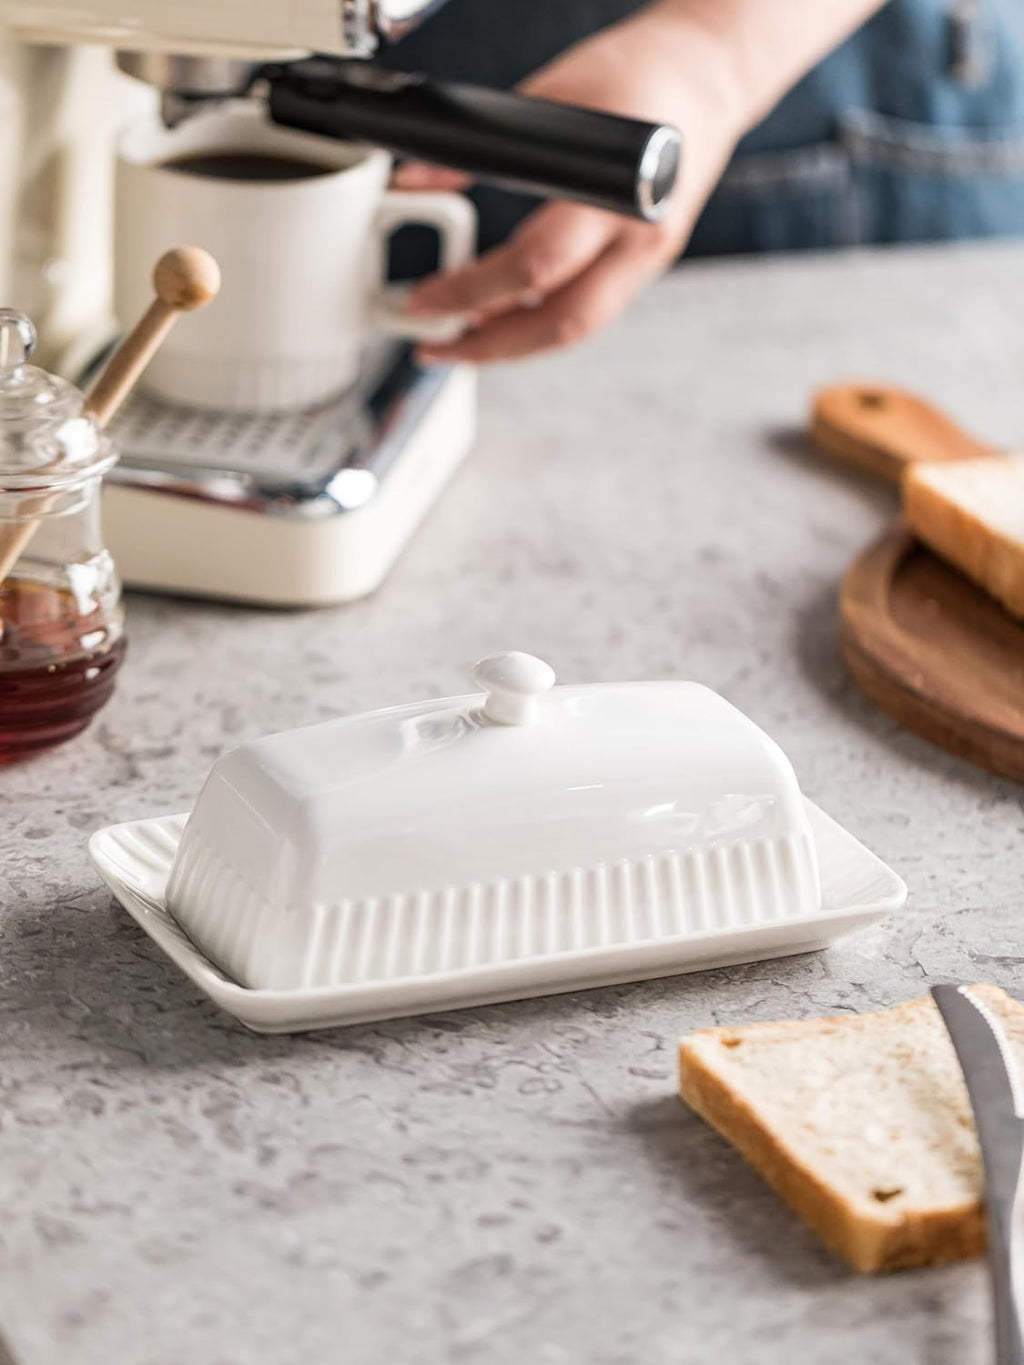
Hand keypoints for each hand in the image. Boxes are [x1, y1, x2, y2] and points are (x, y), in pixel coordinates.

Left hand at [394, 2, 746, 364]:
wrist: (707, 78)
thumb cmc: (638, 75)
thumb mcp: (548, 96)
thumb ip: (483, 146)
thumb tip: (415, 180)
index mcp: (619, 189)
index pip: (536, 265)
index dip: (472, 291)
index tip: (424, 300)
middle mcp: (641, 236)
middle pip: (561, 321)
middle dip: (490, 345)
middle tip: (435, 345)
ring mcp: (648, 258)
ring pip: (575, 329)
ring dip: (512, 345)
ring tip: (459, 339)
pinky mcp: (645, 266)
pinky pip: (586, 311)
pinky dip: (539, 323)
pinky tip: (502, 317)